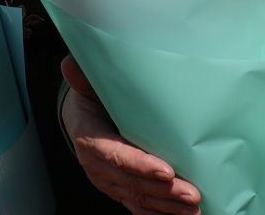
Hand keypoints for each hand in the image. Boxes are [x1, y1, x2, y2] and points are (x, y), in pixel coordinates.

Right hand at [61, 56, 201, 214]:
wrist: (81, 116)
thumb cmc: (91, 98)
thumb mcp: (87, 85)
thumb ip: (84, 78)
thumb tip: (71, 65)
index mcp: (89, 138)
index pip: (116, 156)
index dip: (140, 166)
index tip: (166, 171)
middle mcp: (97, 166)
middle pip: (132, 183)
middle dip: (163, 192)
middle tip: (192, 194)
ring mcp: (108, 181)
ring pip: (138, 199)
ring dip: (167, 206)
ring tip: (193, 208)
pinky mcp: (118, 190)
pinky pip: (138, 207)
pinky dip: (159, 213)